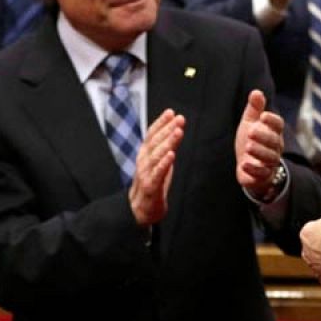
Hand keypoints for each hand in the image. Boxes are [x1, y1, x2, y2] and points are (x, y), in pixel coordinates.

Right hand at [129, 110, 182, 226]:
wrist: (141, 208)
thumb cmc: (152, 182)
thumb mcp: (160, 161)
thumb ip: (167, 146)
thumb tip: (176, 128)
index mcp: (145, 153)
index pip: (152, 134)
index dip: (161, 122)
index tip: (171, 112)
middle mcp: (143, 160)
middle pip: (155, 142)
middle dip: (167, 129)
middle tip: (179, 119)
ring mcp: (145, 173)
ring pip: (156, 155)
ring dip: (167, 142)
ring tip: (177, 132)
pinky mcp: (150, 185)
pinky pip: (157, 173)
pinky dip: (164, 163)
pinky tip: (171, 155)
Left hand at [234, 90, 286, 198]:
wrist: (248, 165)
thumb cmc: (251, 140)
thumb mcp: (250, 123)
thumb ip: (254, 109)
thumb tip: (256, 92)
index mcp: (273, 132)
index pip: (278, 125)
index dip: (272, 120)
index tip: (263, 116)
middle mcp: (275, 147)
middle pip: (275, 141)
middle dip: (264, 136)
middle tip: (251, 131)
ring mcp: (270, 162)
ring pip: (271, 158)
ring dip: (260, 152)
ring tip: (248, 146)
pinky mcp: (263, 176)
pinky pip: (262, 173)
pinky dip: (254, 169)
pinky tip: (244, 164)